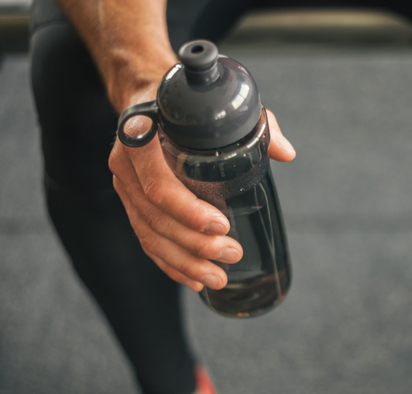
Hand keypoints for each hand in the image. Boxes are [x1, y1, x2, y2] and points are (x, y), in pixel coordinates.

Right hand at [109, 88, 295, 291]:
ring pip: (150, 235)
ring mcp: (125, 186)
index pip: (158, 183)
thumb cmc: (191, 106)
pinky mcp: (130, 204)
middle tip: (231, 255)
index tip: (221, 225)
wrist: (152, 97)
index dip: (188, 210)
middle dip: (194, 244)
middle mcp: (126, 164)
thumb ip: (258, 125)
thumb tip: (286, 153)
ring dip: (184, 262)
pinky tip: (194, 279)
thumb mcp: (222, 107)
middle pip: (155, 216)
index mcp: (142, 137)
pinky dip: (170, 263)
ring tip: (218, 278)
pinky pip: (146, 240)